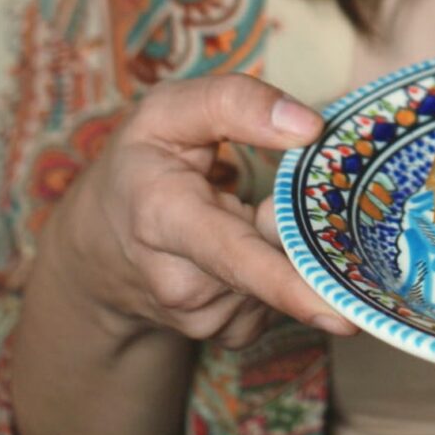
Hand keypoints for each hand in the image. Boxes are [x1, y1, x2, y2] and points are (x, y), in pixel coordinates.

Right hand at [39, 74, 357, 348]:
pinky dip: (278, 271)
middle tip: (276, 200)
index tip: (341, 315)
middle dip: (304, 237)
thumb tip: (310, 126)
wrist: (94, 248)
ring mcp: (203, 317)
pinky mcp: (225, 333)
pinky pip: (279, 300)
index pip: (236, 256)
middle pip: (279, 267)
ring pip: (286, 278)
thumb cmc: (140, 166)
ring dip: (285, 246)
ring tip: (241, 217)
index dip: (289, 284)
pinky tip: (245, 249)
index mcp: (164, 218)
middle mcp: (182, 282)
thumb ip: (235, 102)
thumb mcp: (168, 112)